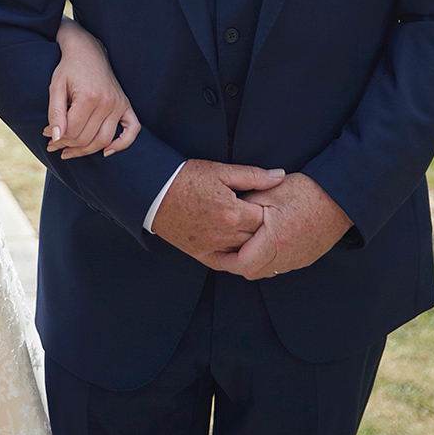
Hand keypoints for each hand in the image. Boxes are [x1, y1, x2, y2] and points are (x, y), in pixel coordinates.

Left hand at [44, 18, 140, 158]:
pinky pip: (132, 130)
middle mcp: (108, 102)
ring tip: (70, 151)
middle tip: (55, 144)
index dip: (58, 138)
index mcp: (89, 97)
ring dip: (86, 151)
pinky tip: (106, 151)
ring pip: (104, 140)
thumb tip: (56, 138)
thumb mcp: (56, 87)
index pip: (73, 131)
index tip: (48, 136)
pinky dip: (122, 144)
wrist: (87, 51)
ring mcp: (119, 104)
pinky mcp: (126, 104)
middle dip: (68, 145)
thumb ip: (55, 113)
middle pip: (87, 138)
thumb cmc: (69, 69)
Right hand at [149, 159, 285, 266]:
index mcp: (233, 212)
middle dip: (266, 230)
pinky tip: (242, 250)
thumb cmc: (186, 178)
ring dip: (253, 244)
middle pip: (259, 239)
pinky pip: (226, 263)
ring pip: (245, 253)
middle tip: (271, 222)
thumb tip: (280, 175)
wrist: (153, 191)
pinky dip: (236, 258)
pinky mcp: (201, 253)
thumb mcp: (220, 171)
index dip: (273, 212)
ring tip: (258, 234)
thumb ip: (253, 175)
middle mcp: (225, 234)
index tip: (274, 206)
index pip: (267, 219)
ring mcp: (213, 246)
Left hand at [215, 172, 352, 280]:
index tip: (217, 250)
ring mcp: (297, 260)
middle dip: (237, 263)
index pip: (242, 264)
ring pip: (266, 271)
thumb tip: (229, 217)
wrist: (338, 198)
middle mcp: (285, 256)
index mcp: (273, 240)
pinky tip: (265, 244)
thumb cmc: (303, 192)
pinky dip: (269, 260)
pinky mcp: (305, 259)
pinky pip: (280, 267)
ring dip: (253, 262)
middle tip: (227, 249)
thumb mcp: (268, 192)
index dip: (225, 260)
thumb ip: (245, 207)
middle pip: (252, 273)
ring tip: (244, 245)